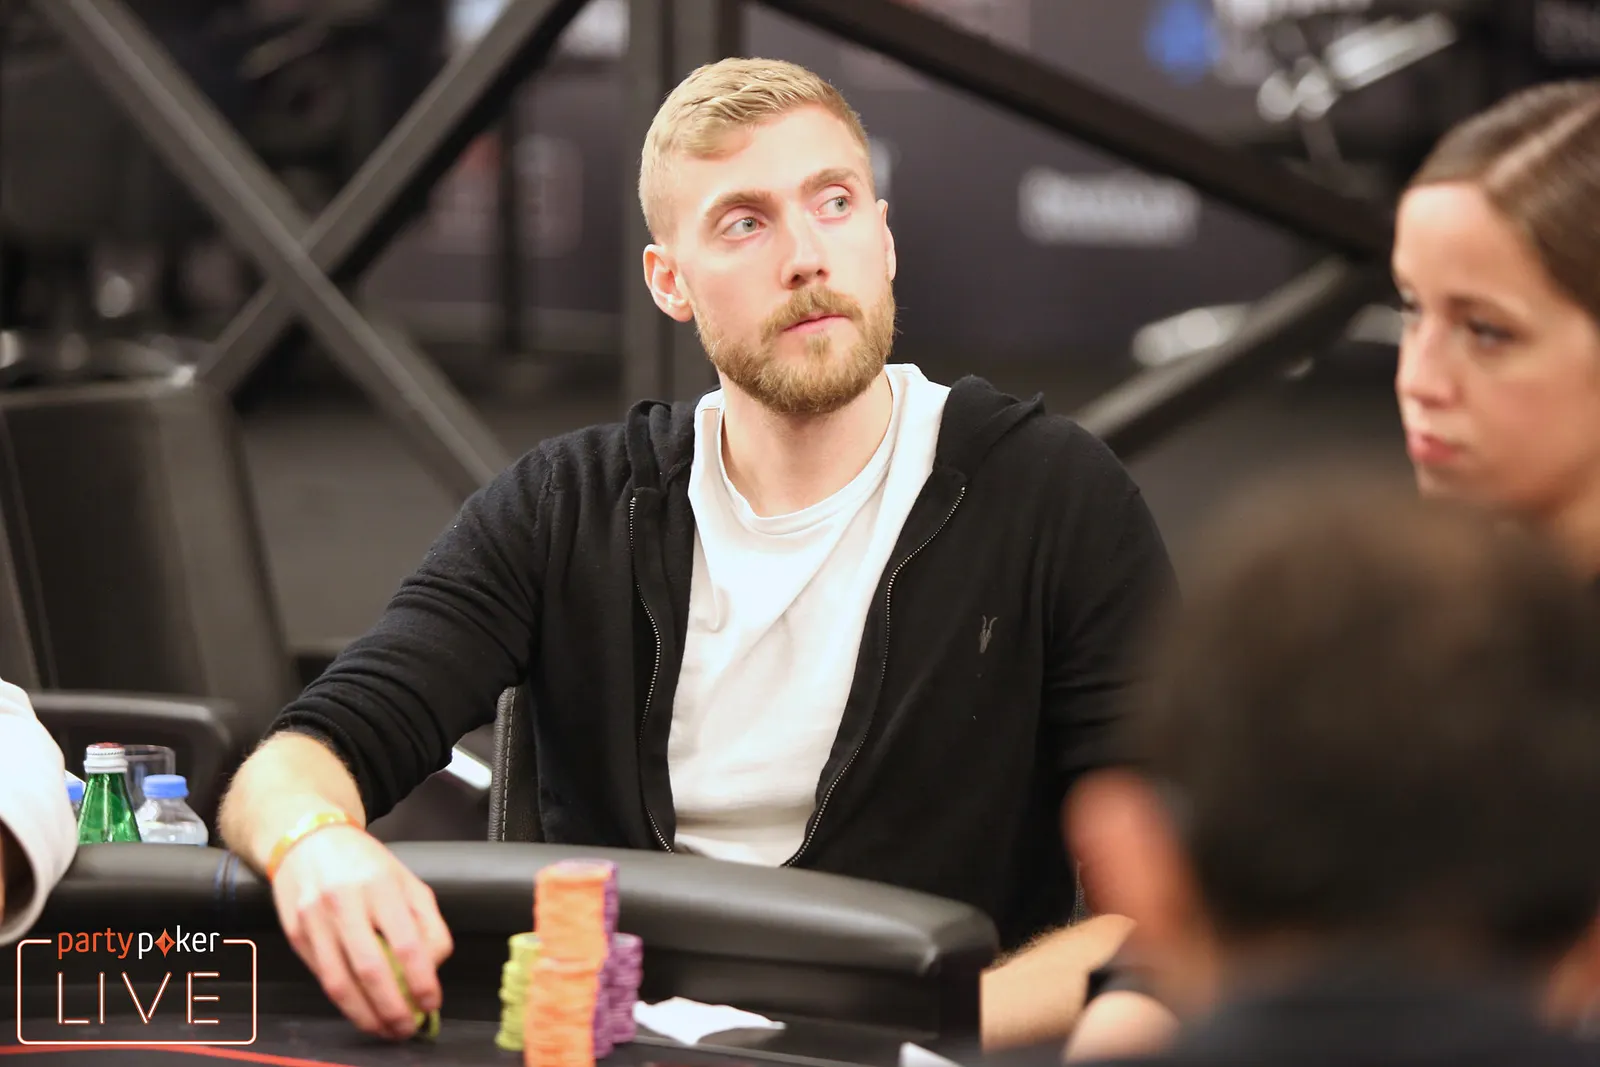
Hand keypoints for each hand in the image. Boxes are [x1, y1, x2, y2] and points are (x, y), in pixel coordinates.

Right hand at [270, 826, 452, 1038]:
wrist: (307, 841)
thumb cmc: (365, 863)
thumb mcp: (407, 880)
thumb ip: (427, 921)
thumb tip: (433, 967)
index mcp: (380, 885)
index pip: (406, 942)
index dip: (421, 980)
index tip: (432, 1002)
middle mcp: (344, 902)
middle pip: (370, 969)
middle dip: (392, 1008)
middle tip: (407, 1028)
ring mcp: (314, 920)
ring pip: (339, 982)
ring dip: (364, 1015)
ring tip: (384, 1029)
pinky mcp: (294, 935)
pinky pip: (321, 977)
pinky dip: (343, 1001)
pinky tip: (360, 1010)